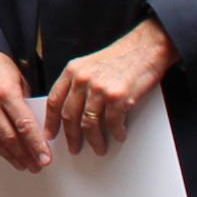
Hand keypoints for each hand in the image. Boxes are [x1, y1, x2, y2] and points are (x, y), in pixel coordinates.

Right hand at [0, 47, 51, 171]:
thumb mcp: (20, 83)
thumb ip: (26, 107)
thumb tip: (37, 135)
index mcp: (5, 91)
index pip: (24, 125)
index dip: (36, 145)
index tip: (45, 159)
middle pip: (9, 137)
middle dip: (26, 155)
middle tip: (36, 166)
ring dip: (11, 155)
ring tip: (23, 164)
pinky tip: (5, 151)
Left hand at [45, 19, 177, 155]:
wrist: (145, 48)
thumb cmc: (120, 57)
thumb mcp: (89, 65)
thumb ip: (78, 83)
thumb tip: (71, 109)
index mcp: (72, 71)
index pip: (54, 100)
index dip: (51, 121)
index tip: (50, 134)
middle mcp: (82, 79)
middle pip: (69, 115)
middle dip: (71, 136)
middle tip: (74, 148)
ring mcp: (99, 88)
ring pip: (89, 123)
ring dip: (94, 140)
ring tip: (98, 148)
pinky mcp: (118, 96)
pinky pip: (113, 123)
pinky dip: (116, 133)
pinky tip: (118, 136)